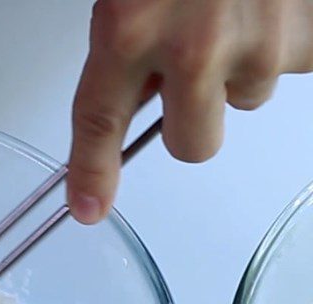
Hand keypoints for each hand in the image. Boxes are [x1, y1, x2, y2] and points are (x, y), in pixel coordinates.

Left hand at [67, 0, 312, 223]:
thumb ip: (125, 47)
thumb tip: (131, 99)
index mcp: (127, 27)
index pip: (98, 123)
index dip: (92, 173)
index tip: (88, 208)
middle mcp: (192, 45)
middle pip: (190, 144)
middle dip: (190, 116)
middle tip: (195, 64)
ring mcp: (255, 42)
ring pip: (241, 103)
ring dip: (238, 68)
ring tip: (237, 5)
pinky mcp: (305, 36)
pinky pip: (291, 70)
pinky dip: (281, 49)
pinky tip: (270, 9)